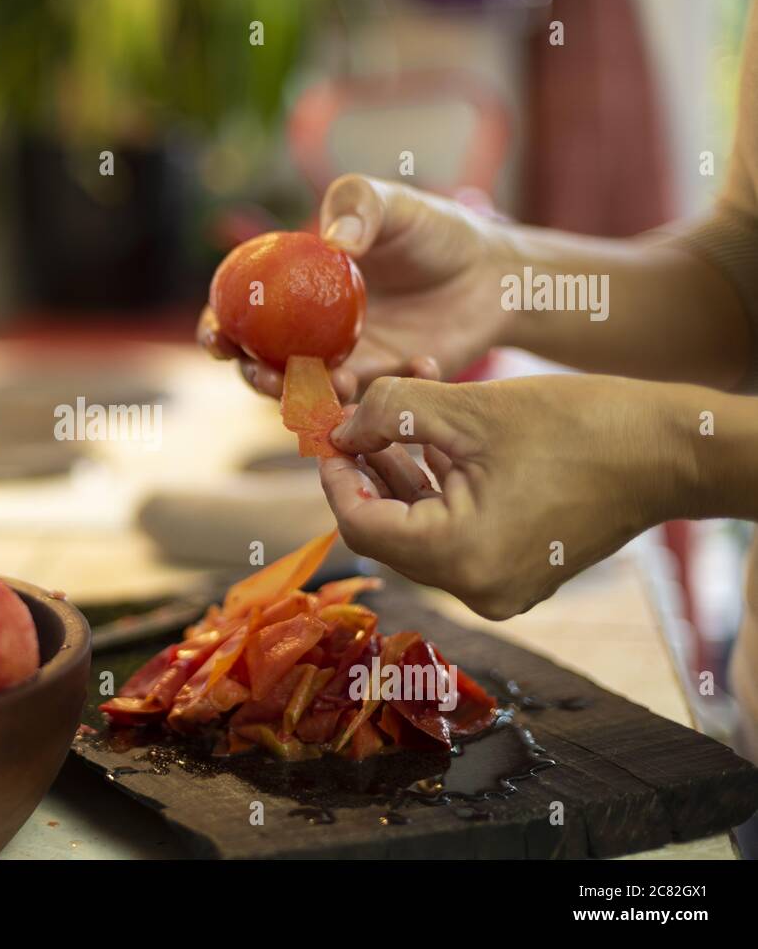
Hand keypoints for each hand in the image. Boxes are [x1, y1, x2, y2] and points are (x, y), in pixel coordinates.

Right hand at [198, 174, 511, 401]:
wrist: (491, 275)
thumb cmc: (435, 231)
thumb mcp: (395, 203)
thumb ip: (359, 205)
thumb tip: (334, 242)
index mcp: (294, 285)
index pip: (240, 309)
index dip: (219, 326)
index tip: (217, 337)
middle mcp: (308, 330)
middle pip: (261, 360)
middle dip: (250, 373)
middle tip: (260, 372)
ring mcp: (341, 361)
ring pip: (302, 392)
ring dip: (296, 397)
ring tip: (318, 385)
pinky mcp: (377, 386)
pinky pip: (358, 402)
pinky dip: (359, 399)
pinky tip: (383, 376)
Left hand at [317, 374, 688, 619]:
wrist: (672, 451)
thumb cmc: (577, 426)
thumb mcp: (467, 409)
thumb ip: (388, 414)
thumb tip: (339, 431)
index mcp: (458, 558)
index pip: (360, 525)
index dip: (333, 476)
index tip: (326, 434)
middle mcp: (475, 589)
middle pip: (388, 530)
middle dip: (368, 470)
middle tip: (354, 420)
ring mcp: (500, 587)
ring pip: (421, 529)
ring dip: (402, 473)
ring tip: (394, 415)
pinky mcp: (519, 571)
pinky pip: (456, 534)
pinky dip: (438, 489)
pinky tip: (434, 439)